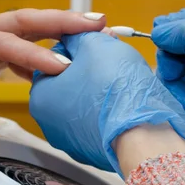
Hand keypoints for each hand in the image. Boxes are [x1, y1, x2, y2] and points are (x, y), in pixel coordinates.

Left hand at [29, 32, 184, 174]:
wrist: (144, 136)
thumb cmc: (117, 92)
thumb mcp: (95, 44)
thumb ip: (78, 34)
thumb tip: (75, 34)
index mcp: (40, 95)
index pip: (56, 58)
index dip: (84, 46)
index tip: (103, 44)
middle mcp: (49, 122)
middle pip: (71, 81)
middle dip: (93, 68)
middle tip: (115, 62)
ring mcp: (70, 140)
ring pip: (87, 101)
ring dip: (102, 89)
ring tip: (122, 85)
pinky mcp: (91, 150)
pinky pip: (99, 121)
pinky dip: (110, 111)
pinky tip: (124, 106)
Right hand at [152, 0, 184, 184]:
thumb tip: (164, 27)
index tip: (180, 31)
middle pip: (180, 35)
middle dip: (175, 50)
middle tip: (180, 68)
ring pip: (167, 59)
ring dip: (172, 76)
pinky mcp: (179, 98)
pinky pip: (162, 83)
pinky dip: (169, 93)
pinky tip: (183, 108)